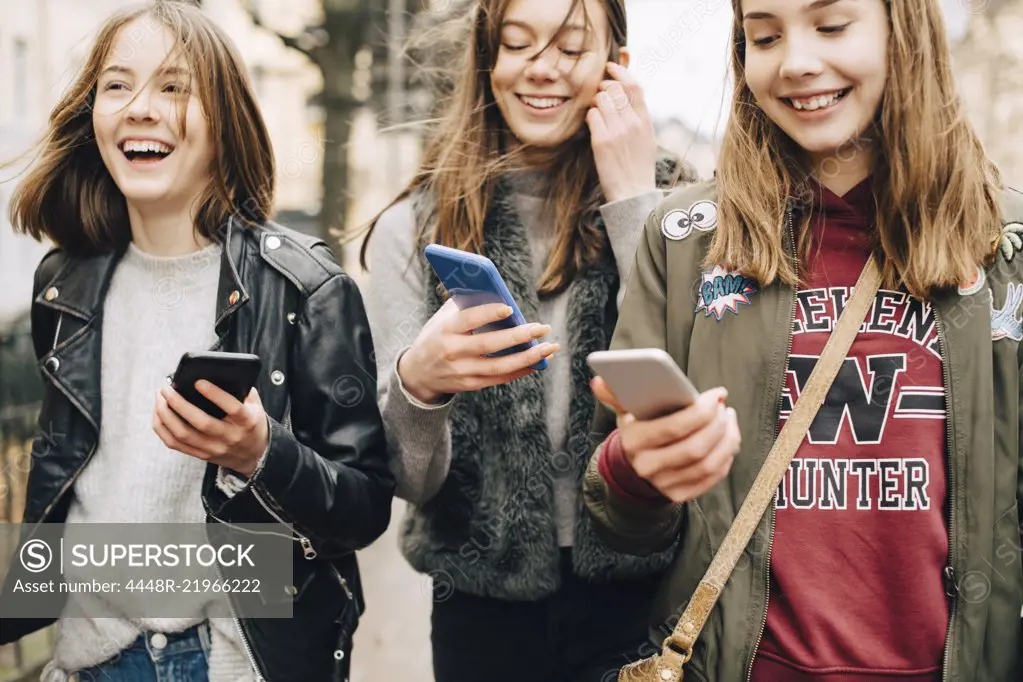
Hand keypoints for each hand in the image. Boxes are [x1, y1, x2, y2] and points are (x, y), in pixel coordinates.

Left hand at [153, 382, 269, 477]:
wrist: (254, 454)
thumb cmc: (251, 422)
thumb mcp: (255, 405)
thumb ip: (242, 389)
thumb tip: (215, 372)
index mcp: (247, 422)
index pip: (233, 408)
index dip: (215, 395)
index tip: (198, 381)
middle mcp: (231, 437)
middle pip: (201, 422)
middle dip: (179, 403)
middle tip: (166, 389)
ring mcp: (214, 448)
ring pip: (183, 434)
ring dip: (166, 415)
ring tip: (160, 398)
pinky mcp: (201, 455)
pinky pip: (174, 444)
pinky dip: (162, 428)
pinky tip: (159, 414)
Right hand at [398, 299, 559, 403]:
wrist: (417, 374)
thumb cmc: (437, 337)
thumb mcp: (443, 319)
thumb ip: (466, 304)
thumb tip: (496, 291)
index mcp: (445, 330)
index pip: (468, 320)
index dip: (488, 314)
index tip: (509, 308)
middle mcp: (453, 352)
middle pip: (489, 345)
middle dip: (518, 336)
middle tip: (541, 327)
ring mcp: (462, 372)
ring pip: (499, 366)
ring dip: (527, 357)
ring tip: (549, 347)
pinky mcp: (470, 385)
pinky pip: (500, 378)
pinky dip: (520, 370)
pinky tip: (538, 361)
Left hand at [586, 61, 656, 203]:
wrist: (633, 193)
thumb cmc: (638, 167)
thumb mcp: (646, 139)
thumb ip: (638, 117)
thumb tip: (625, 97)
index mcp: (645, 121)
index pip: (634, 86)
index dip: (620, 73)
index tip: (610, 67)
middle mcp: (632, 123)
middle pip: (614, 90)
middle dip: (603, 88)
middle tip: (598, 95)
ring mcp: (617, 131)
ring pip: (601, 100)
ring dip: (595, 102)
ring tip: (596, 114)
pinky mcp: (602, 141)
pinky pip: (592, 115)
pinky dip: (589, 116)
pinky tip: (592, 126)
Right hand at [591, 377, 738, 502]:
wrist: (631, 468)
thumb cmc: (636, 431)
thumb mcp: (625, 412)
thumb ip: (615, 394)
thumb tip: (599, 380)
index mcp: (633, 441)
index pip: (672, 427)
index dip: (700, 411)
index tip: (716, 394)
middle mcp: (647, 466)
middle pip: (694, 448)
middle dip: (717, 424)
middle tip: (723, 406)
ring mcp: (664, 484)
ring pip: (708, 464)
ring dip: (726, 439)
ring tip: (728, 419)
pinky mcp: (680, 495)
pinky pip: (711, 477)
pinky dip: (726, 457)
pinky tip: (728, 439)